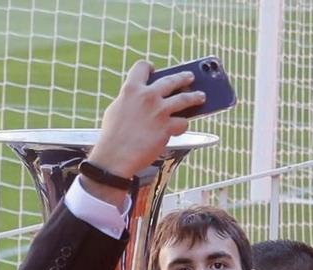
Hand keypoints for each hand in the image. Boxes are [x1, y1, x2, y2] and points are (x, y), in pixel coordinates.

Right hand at [89, 61, 204, 183]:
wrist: (114, 158)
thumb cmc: (112, 137)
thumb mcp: (115, 111)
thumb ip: (130, 100)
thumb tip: (140, 99)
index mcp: (131, 90)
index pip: (141, 67)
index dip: (148, 67)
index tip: (154, 70)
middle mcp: (147, 97)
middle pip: (172, 80)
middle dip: (183, 78)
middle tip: (189, 78)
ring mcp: (159, 111)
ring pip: (185, 98)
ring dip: (195, 97)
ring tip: (201, 96)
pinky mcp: (167, 127)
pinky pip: (183, 122)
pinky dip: (182, 125)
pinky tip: (180, 127)